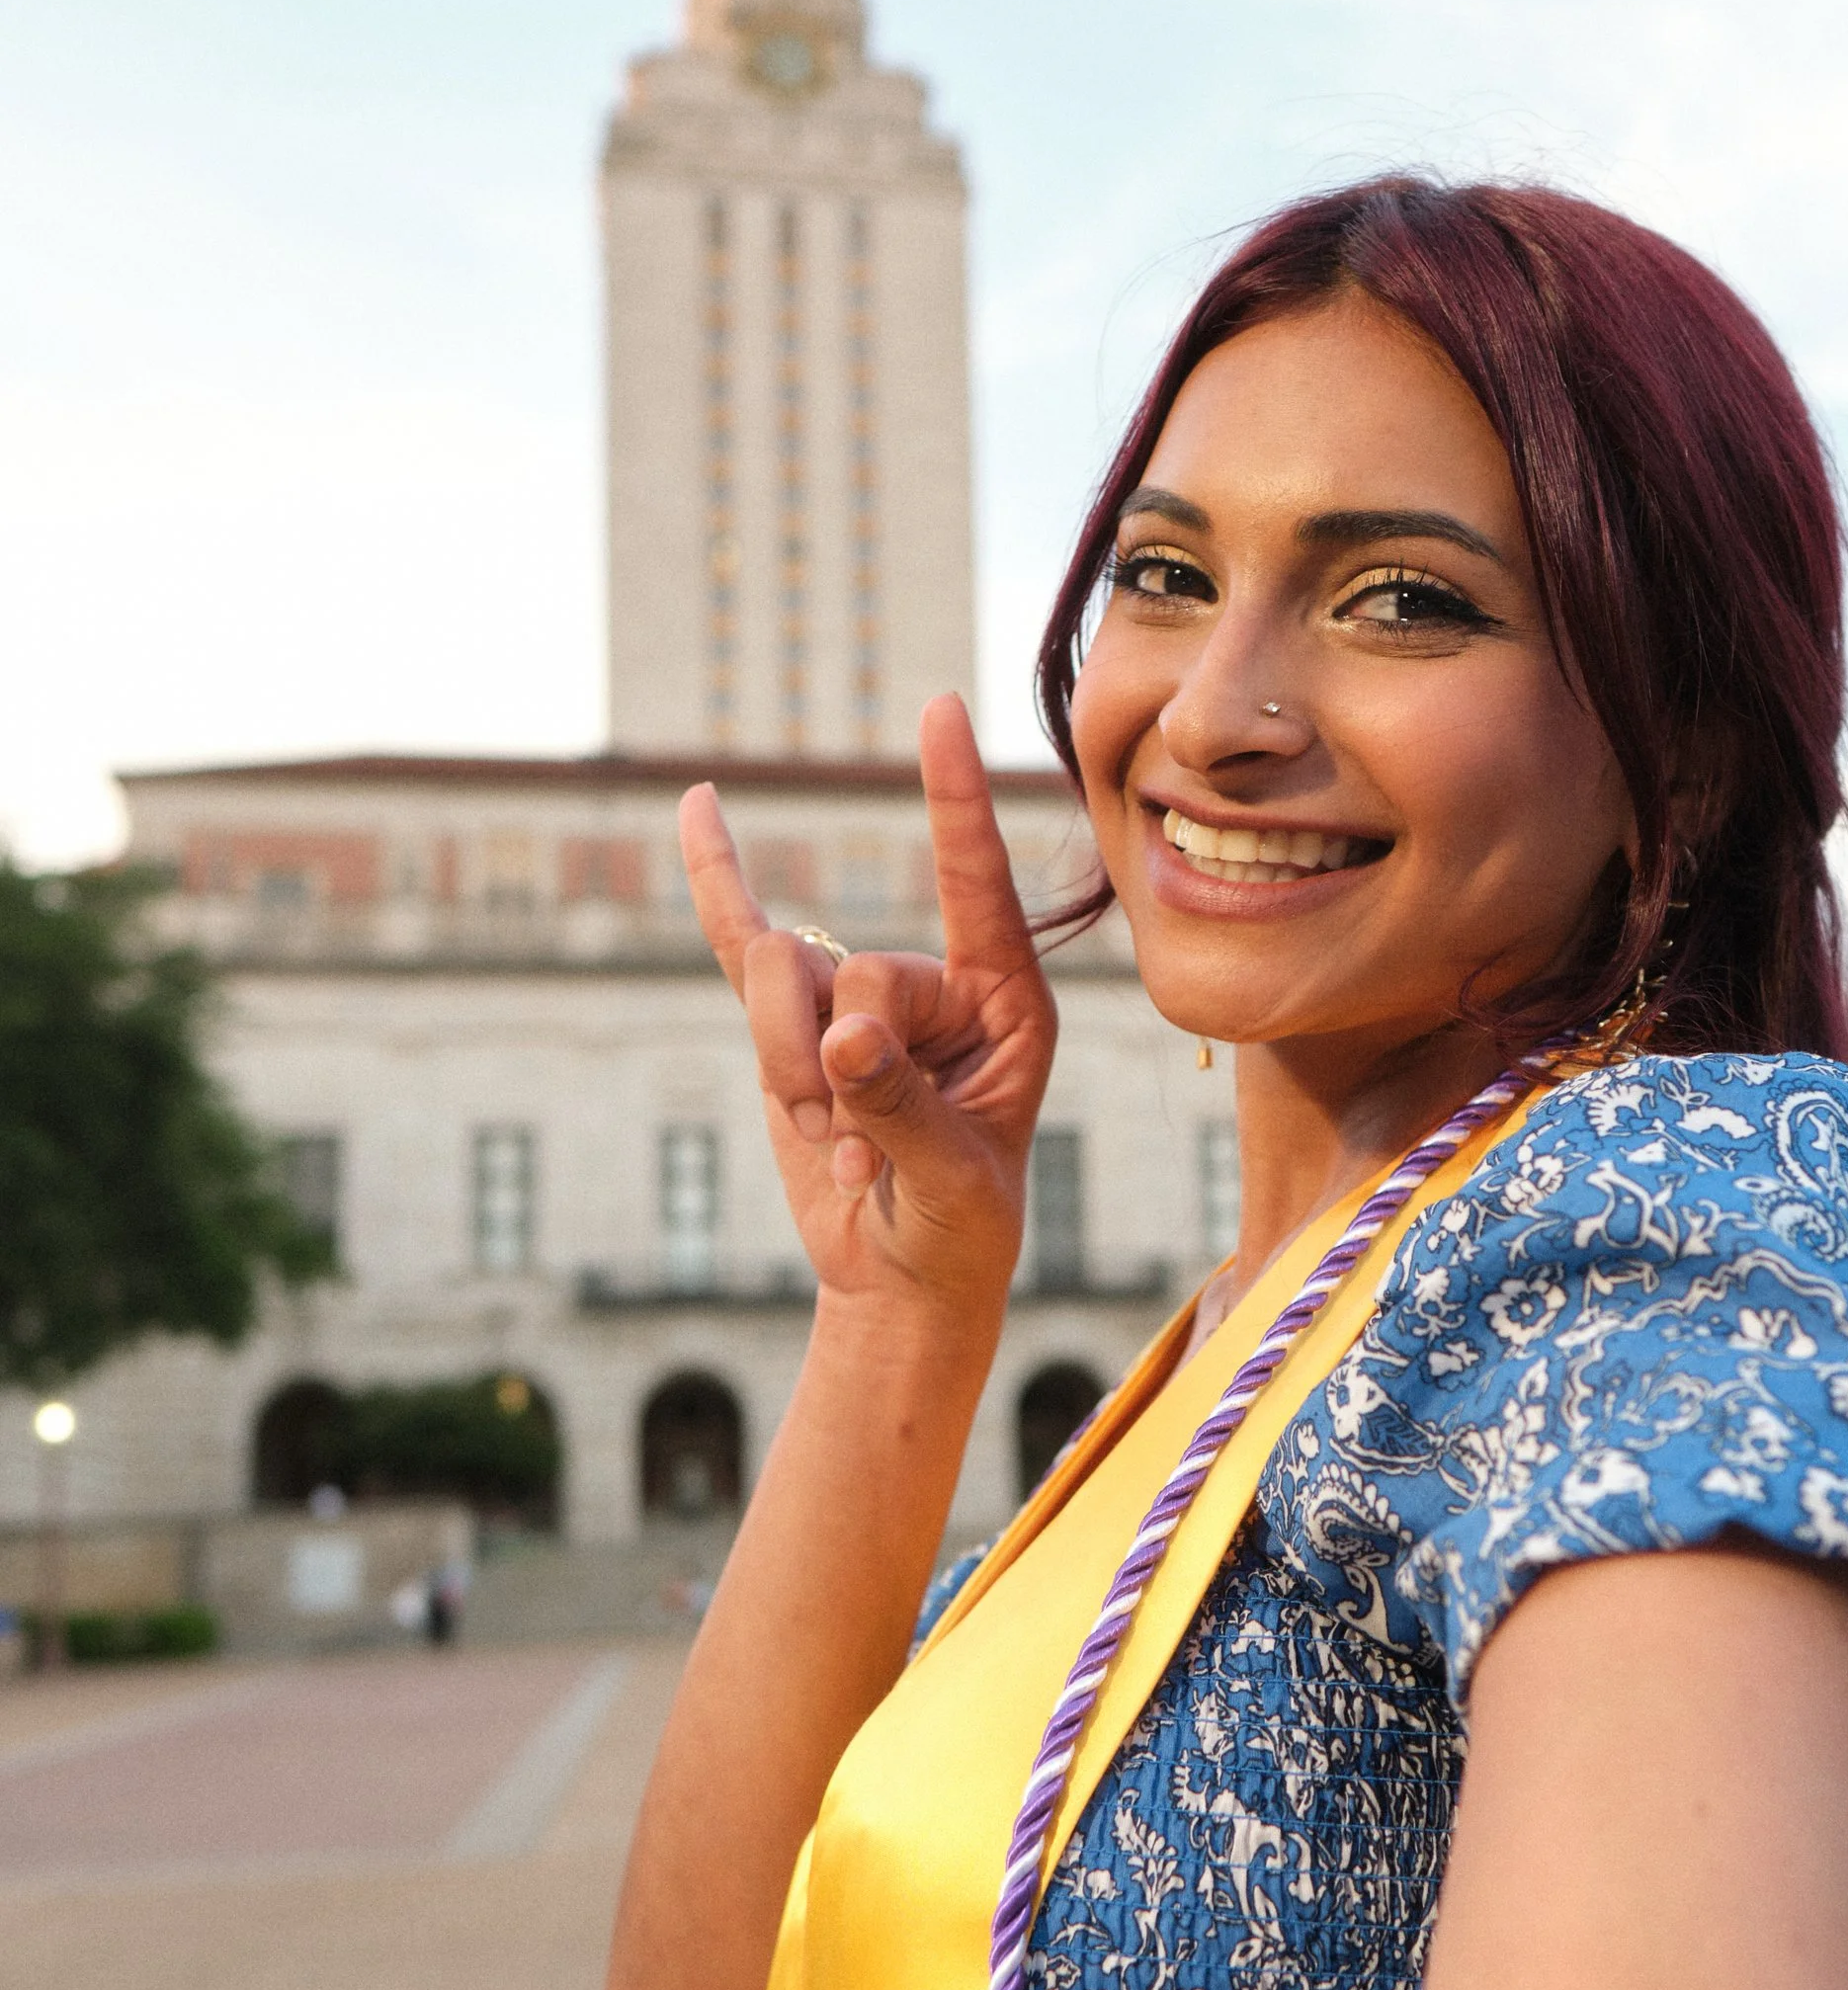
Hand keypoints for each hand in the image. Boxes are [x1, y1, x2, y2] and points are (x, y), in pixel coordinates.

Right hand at [680, 694, 1056, 1319]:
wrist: (901, 1280)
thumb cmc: (957, 1232)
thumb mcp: (954, 1183)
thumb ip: (902, 1108)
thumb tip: (841, 1037)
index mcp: (1005, 1004)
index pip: (975, 883)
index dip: (954, 801)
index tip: (939, 709)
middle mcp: (935, 985)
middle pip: (856, 969)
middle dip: (842, 1071)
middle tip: (866, 1152)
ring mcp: (858, 998)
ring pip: (783, 982)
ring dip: (790, 1079)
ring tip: (839, 1147)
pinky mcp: (793, 1023)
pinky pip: (742, 940)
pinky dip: (718, 881)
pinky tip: (699, 808)